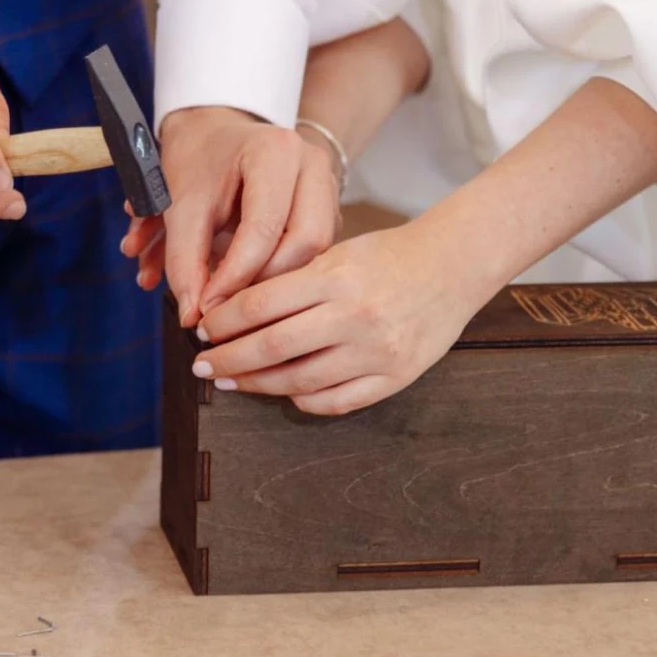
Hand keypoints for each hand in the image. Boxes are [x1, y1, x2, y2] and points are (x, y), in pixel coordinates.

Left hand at [137, 106, 340, 325]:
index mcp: (276, 151)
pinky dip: (283, 274)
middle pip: (305, 242)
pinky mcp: (329, 210)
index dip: (235, 275)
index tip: (207, 306)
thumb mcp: (181, 204)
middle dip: (264, 281)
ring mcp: (328, 187)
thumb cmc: (199, 159)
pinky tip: (253, 282)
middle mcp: (313, 165)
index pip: (265, 227)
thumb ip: (184, 259)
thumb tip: (192, 313)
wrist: (213, 133)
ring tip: (236, 295)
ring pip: (316, 252)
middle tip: (227, 304)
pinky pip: (316, 253)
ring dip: (276, 281)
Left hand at [193, 223, 488, 415]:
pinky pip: (335, 403)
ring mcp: (376, 352)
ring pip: (299, 382)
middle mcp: (353, 316)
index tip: (202, 329)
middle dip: (228, 359)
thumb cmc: (388, 256)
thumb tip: (234, 312)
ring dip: (258, 385)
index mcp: (335, 277)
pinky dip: (303, 401)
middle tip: (203, 365)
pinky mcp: (395, 378)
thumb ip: (291, 282)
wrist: (453, 266)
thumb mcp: (336, 253)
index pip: (259, 305)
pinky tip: (286, 392)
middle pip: (271, 347)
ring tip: (234, 381)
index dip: (222, 322)